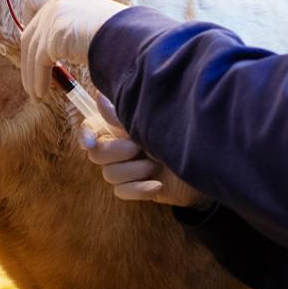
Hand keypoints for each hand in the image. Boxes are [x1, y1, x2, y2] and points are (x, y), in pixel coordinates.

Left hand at [20, 0, 126, 98]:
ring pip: (31, 48)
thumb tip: (93, 88)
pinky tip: (41, 94)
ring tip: (36, 94)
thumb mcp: (104, 34)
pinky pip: (38, 62)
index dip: (30, 18)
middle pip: (30, 30)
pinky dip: (37, 79)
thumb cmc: (130, 40)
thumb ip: (88, 45)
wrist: (133, 36)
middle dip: (28, 55)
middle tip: (33, 75)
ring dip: (31, 74)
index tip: (31, 38)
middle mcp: (61, 2)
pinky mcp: (53, 35)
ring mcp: (55, 16)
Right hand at [82, 93, 206, 207]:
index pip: (90, 128)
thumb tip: (99, 97)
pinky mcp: (132, 187)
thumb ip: (121, 115)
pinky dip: (140, 188)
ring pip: (109, 174)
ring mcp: (124, 168)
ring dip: (134, 170)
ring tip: (156, 165)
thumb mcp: (148, 123)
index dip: (86, 134)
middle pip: (97, 154)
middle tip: (139, 147)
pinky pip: (121, 192)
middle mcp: (117, 146)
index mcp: (117, 127)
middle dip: (117, 151)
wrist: (201, 166)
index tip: (92, 141)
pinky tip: (157, 184)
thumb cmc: (176, 136)